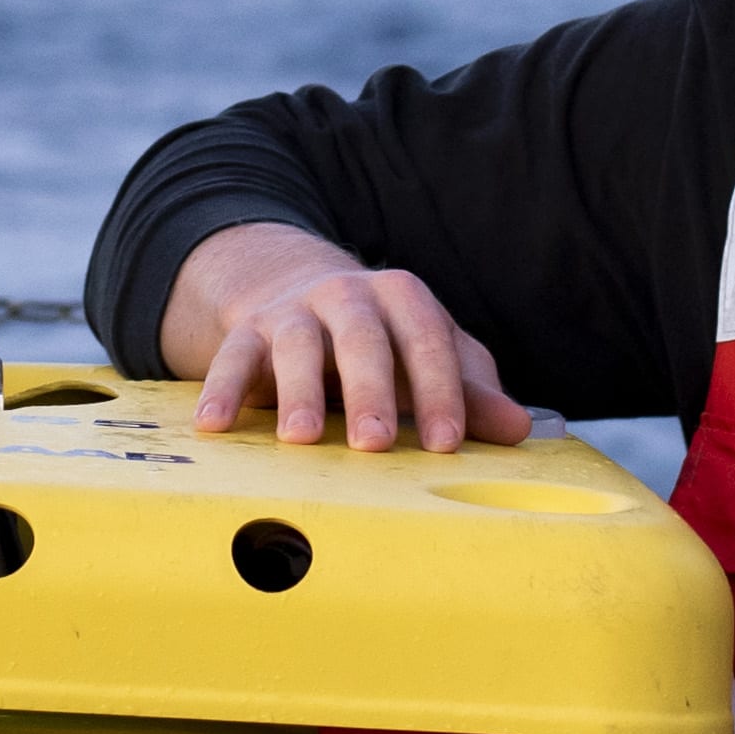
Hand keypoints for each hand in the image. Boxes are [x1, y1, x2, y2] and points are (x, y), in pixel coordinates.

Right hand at [174, 224, 532, 451]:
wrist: (296, 290)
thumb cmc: (382, 341)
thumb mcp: (428, 358)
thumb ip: (470, 392)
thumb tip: (520, 429)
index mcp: (403, 299)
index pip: (428, 340)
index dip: (440, 391)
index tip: (447, 442)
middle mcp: (347, 296)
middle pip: (362, 336)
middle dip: (369, 389)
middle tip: (374, 443)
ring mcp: (293, 311)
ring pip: (295, 343)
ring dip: (296, 390)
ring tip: (299, 438)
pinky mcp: (247, 332)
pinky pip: (231, 357)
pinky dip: (221, 389)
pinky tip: (215, 426)